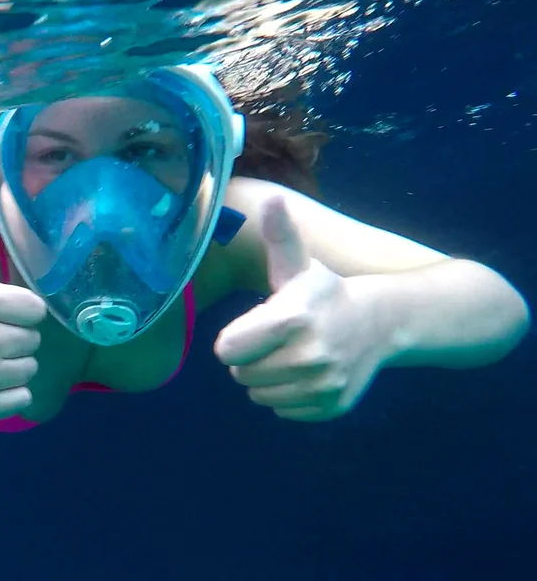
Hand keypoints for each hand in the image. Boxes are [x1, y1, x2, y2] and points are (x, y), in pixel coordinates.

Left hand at [215, 196, 387, 421]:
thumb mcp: (299, 263)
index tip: (256, 324)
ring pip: (259, 395)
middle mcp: (310, 356)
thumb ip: (279, 235)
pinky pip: (283, 411)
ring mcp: (323, 385)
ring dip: (267, 378)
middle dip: (250, 358)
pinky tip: (307, 372)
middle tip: (276, 339)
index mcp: (293, 318)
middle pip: (240, 375)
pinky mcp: (331, 407)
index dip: (234, 338)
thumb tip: (272, 199)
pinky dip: (289, 396)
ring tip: (291, 354)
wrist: (383, 323)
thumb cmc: (325, 291)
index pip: (227, 350)